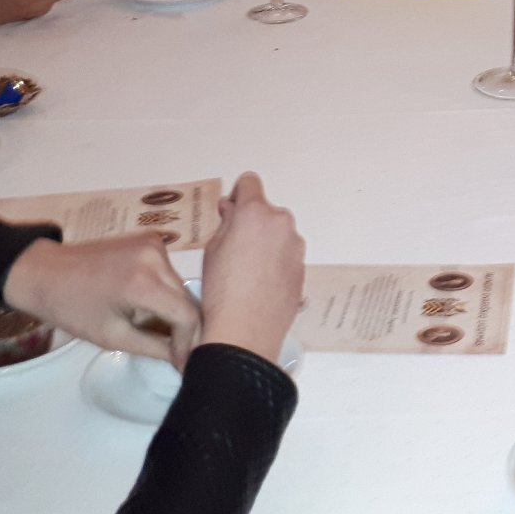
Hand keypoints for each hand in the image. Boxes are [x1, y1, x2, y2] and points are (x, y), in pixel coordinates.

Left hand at [3, 232, 200, 367]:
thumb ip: (155, 348)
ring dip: (175, 309)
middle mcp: (156, 256)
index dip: (189, 342)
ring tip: (161, 331)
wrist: (46, 272)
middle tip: (176, 353)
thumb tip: (184, 360)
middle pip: (187, 299)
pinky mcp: (151, 240)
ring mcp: (155, 243)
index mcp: (144, 282)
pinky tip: (150, 306)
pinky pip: (169, 273)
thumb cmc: (72, 309)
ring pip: (180, 286)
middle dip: (184, 328)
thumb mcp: (113, 336)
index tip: (184, 363)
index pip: (187, 314)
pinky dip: (165, 292)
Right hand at [197, 173, 304, 365]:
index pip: (250, 182)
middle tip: (234, 248)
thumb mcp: (212, 249)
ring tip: (246, 272)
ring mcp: (296, 245)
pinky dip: (275, 261)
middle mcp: (282, 222)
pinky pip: (286, 255)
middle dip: (252, 222)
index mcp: (256, 212)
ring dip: (265, 242)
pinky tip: (260, 284)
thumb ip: (226, 222)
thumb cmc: (220, 288)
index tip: (230, 212)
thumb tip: (232, 209)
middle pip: (266, 211)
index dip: (238, 195)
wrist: (245, 330)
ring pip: (278, 234)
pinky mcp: (303, 267)